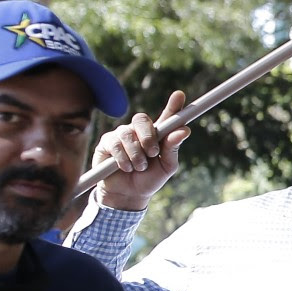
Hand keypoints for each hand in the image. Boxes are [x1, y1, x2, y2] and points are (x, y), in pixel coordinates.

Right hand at [90, 90, 189, 211]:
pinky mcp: (106, 142)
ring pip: (128, 134)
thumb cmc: (149, 179)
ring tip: (139, 168)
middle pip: (141, 119)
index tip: (179, 95)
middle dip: (148, 137)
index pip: (167, 116)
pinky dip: (123, 158)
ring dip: (136, 154)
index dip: (173, 105)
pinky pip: (114, 144)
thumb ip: (173, 148)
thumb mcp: (166, 167)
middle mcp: (139, 131)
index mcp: (158, 135)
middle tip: (153, 154)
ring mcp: (122, 134)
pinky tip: (126, 167)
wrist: (128, 195)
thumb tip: (184, 130)